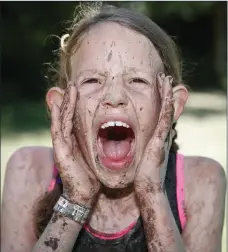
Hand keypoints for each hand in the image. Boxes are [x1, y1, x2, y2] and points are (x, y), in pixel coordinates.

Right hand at [50, 84, 99, 206]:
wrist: (84, 193)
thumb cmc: (92, 176)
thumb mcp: (98, 157)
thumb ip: (102, 145)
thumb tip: (117, 136)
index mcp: (77, 141)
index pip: (76, 118)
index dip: (78, 105)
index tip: (83, 91)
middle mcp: (68, 140)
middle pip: (68, 115)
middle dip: (71, 100)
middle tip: (75, 84)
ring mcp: (62, 144)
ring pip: (62, 119)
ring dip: (65, 104)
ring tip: (69, 89)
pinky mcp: (59, 150)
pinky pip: (57, 130)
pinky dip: (57, 117)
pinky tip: (58, 105)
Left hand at [134, 74, 174, 192]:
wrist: (147, 189)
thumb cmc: (140, 176)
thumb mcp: (137, 160)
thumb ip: (133, 150)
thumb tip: (122, 145)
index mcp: (154, 139)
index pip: (157, 116)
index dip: (158, 103)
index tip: (154, 90)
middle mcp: (160, 135)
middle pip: (165, 110)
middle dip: (164, 95)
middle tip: (163, 79)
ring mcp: (162, 136)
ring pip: (167, 110)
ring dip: (167, 94)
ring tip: (165, 79)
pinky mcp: (161, 138)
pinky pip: (166, 115)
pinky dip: (167, 101)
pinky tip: (165, 89)